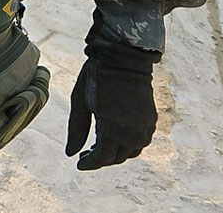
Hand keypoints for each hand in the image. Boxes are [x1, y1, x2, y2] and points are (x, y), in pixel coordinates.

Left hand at [65, 13, 158, 169]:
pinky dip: (127, 144)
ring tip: (98, 146)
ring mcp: (145, 128)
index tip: (79, 165)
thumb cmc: (96, 76)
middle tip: (85, 155)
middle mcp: (132, 133)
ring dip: (115, 153)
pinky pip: (140, 141)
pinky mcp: (151, 121)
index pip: (102, 157)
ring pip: (131, 152)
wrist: (124, 58)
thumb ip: (76, 130)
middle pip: (116, 157)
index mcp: (113, 129)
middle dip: (101, 159)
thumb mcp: (80, 102)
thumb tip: (71, 154)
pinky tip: (114, 136)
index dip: (90, 164)